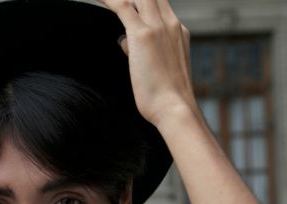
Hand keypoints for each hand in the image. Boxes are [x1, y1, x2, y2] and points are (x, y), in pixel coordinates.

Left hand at [100, 0, 197, 127]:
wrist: (175, 108)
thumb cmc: (167, 97)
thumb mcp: (158, 67)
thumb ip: (143, 50)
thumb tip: (125, 43)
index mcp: (178, 31)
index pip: (159, 3)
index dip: (142, 0)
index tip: (127, 4)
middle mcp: (170, 24)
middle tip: (114, 3)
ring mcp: (158, 27)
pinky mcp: (142, 35)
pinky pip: (123, 6)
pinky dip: (108, 0)